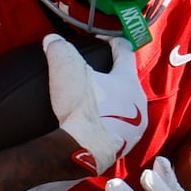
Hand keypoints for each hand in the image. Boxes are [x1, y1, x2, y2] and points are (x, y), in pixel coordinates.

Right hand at [43, 34, 147, 173]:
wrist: (84, 151)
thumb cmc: (81, 109)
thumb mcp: (65, 70)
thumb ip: (59, 49)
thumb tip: (52, 40)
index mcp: (128, 80)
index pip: (124, 50)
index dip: (110, 40)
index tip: (99, 40)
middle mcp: (138, 102)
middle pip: (126, 80)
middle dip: (112, 74)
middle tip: (94, 71)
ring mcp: (136, 127)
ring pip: (125, 106)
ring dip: (112, 100)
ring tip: (93, 99)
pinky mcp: (126, 146)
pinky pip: (118, 128)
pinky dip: (108, 122)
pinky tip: (94, 123)